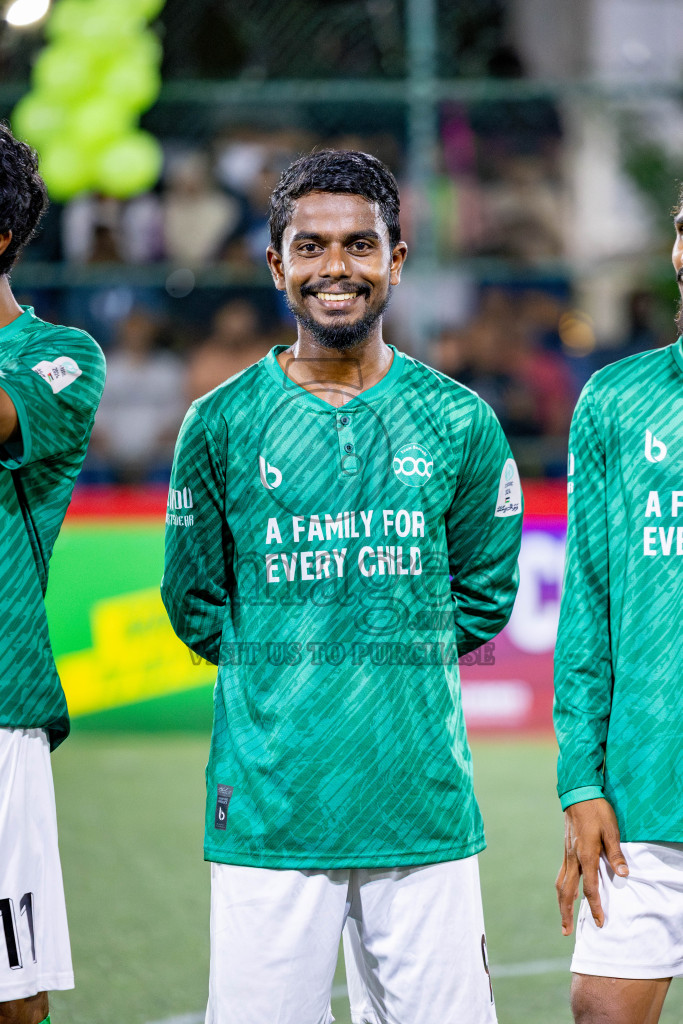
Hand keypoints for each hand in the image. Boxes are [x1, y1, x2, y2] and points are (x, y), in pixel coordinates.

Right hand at [555, 798, 627, 935]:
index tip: (600, 922)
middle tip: (567, 932)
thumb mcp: (611, 830)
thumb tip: (624, 876)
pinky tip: (566, 893)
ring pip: (560, 883)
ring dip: (561, 903)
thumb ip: (615, 854)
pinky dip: (562, 889)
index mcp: (585, 855)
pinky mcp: (566, 850)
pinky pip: (561, 874)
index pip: (589, 888)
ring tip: (563, 919)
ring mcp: (567, 854)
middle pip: (567, 891)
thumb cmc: (596, 811)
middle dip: (566, 913)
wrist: (577, 793)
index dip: (595, 906)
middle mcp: (573, 858)